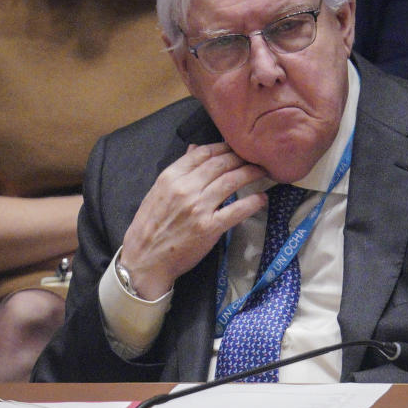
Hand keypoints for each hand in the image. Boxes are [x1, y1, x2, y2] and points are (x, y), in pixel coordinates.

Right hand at [119, 143, 267, 299]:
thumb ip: (178, 171)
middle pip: (221, 164)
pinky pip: (237, 210)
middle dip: (241, 157)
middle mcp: (185, 188)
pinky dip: (253, 202)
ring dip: (251, 173)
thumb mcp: (157, 192)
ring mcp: (198, 208)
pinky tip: (262, 199)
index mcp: (170, 177)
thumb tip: (194, 148)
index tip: (236, 147)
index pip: (203, 153)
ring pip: (231, 181)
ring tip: (262, 172)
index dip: (224, 147)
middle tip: (255, 158)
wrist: (144, 260)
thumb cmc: (149, 227)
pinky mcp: (209, 228)